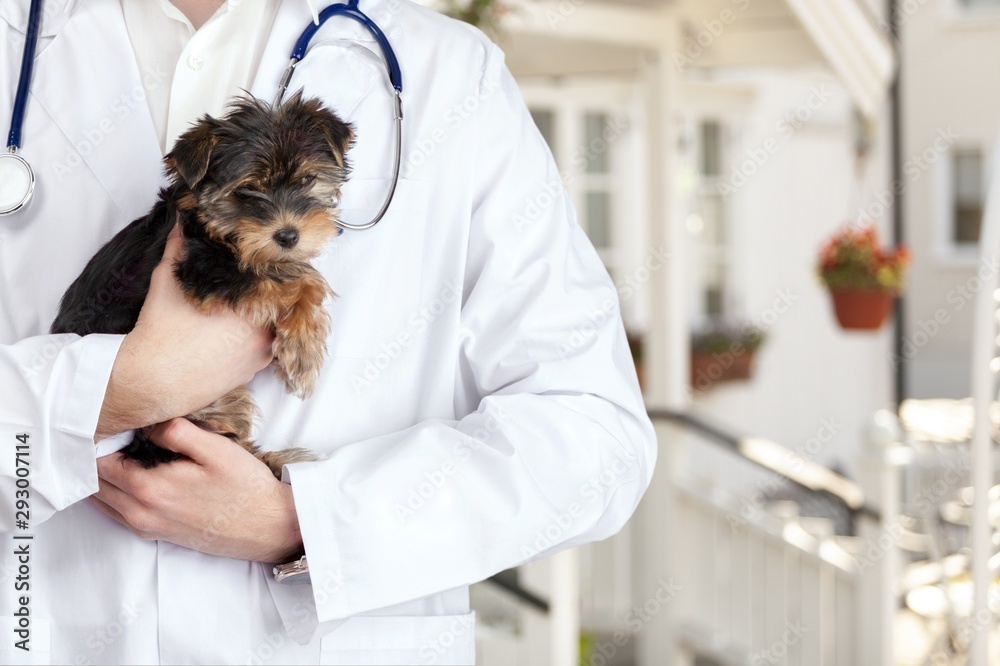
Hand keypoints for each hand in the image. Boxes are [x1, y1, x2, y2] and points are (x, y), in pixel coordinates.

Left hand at [90, 418, 303, 562]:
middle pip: (94, 481)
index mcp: (149, 488)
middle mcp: (139, 512)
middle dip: (96, 456)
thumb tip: (146, 423)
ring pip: (101, 499)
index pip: (99, 461)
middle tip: (116, 433)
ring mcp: (146, 526)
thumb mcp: (216, 449)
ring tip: (122, 450)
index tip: (117, 421)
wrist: (265, 526)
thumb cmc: (244, 487)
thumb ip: (176, 431)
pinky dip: (113, 493)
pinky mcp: (155, 533)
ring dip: (102, 476)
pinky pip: (116, 512)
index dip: (102, 438)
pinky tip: (133, 474)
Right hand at [96, 224, 274, 438]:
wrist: (149, 382)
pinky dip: (259, 336)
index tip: (269, 257)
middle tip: (260, 278)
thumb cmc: (158, 332)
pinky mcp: (253, 372)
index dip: (275, 266)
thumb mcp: (168, 281)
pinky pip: (267, 347)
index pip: (279, 279)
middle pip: (281, 304)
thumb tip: (183, 220)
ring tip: (250, 302)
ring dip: (268, 314)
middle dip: (272, 290)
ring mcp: (260, 355)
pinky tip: (241, 328)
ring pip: (276, 326)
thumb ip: (180, 247)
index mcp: (249, 308)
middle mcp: (262, 332)